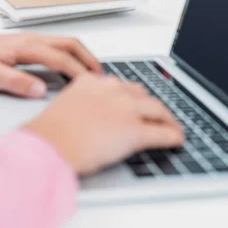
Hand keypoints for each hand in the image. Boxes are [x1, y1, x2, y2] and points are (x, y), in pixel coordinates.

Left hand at [0, 25, 100, 97]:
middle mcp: (32, 39)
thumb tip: (41, 90)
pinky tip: (72, 67)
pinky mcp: (29, 44)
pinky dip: (72, 54)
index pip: (60, 58)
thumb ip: (16, 82)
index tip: (91, 85)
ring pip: (65, 42)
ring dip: (82, 55)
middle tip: (102, 77)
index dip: (78, 72)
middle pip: (70, 44)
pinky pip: (57, 45)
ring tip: (93, 73)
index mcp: (26, 47)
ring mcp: (32, 39)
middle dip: (88, 59)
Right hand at [26, 73, 183, 174]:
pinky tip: (178, 140)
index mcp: (94, 81)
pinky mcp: (135, 131)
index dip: (134, 96)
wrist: (49, 146)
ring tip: (172, 126)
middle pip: (142, 94)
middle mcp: (113, 90)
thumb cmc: (50, 132)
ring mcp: (126, 109)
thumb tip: (94, 112)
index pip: (122, 85)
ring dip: (167, 119)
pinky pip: (162, 133)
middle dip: (152, 106)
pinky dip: (173, 136)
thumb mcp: (66, 103)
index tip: (138, 102)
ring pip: (157, 110)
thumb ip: (84, 100)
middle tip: (158, 115)